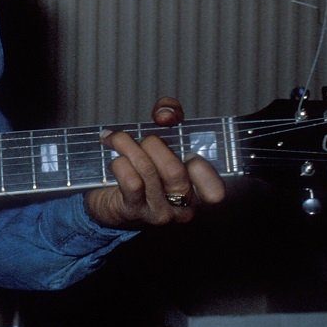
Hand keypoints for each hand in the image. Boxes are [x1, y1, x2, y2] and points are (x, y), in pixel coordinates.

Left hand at [83, 97, 225, 228]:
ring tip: (116, 139)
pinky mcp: (133, 211)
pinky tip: (114, 159)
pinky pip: (130, 182)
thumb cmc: (144, 166)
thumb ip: (171, 115)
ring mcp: (158, 212)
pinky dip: (120, 163)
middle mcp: (182, 207)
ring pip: (147, 171)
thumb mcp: (164, 137)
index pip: (214, 191)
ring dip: (127, 146)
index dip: (202, 168)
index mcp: (198, 192)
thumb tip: (166, 114)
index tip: (186, 153)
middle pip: (174, 171)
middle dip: (153, 144)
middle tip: (142, 140)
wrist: (112, 200)